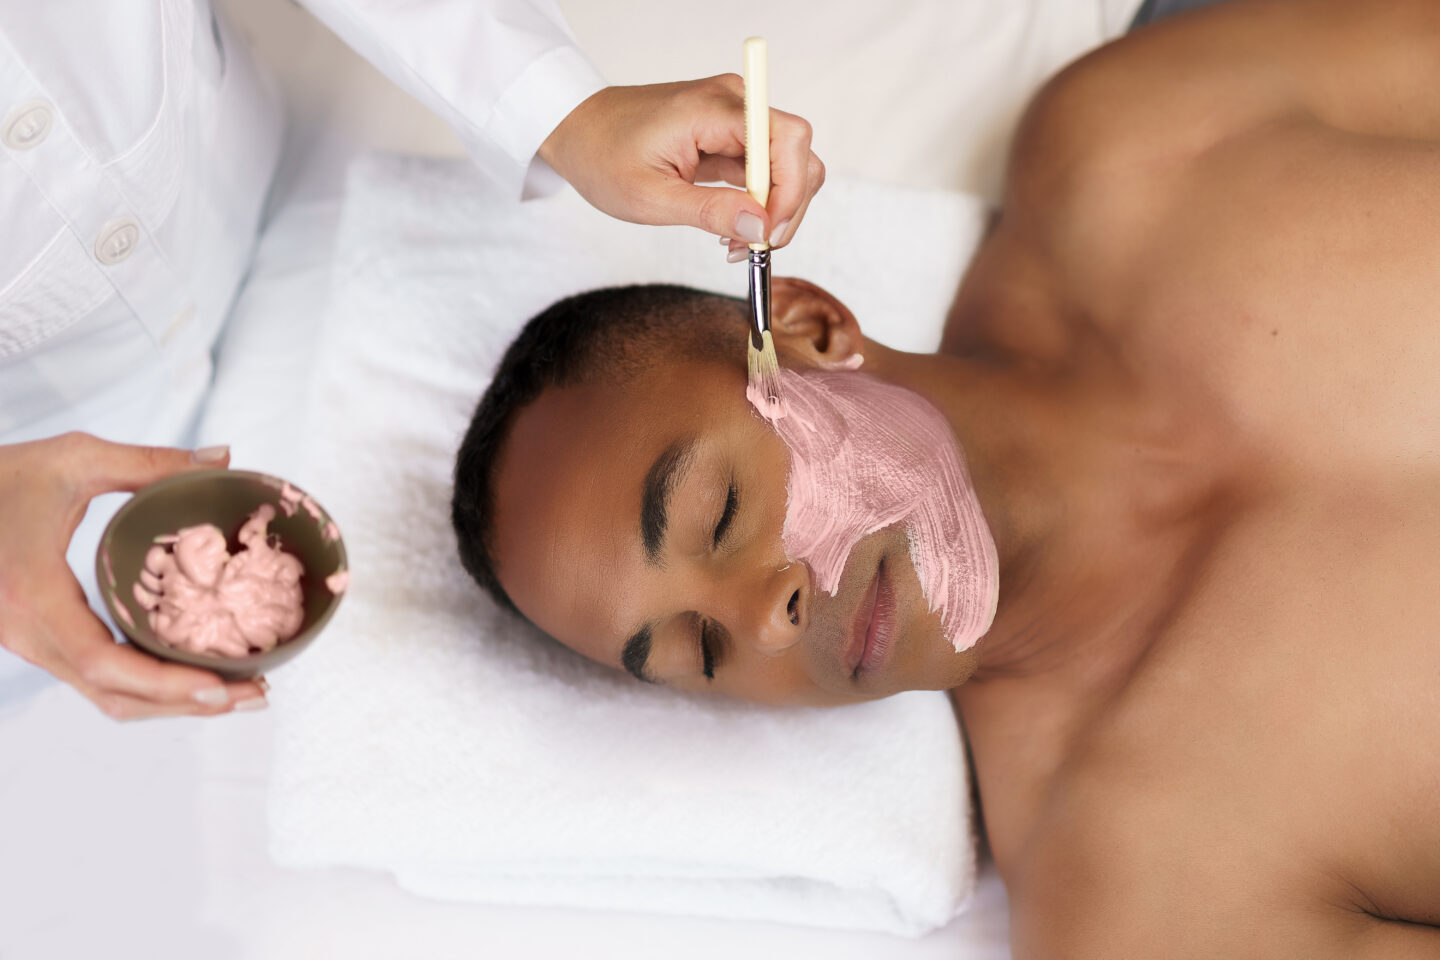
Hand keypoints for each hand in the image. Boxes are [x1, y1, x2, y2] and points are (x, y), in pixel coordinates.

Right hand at [0, 433, 266, 719]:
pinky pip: (94, 678)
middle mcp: (26, 633)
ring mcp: (28, 643)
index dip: (164, 683)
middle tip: (255, 693)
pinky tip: (193, 672)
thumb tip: (224, 457)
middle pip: (114, 695)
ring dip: (171, 703)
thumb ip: (149, 463)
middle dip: (187, 703)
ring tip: (238, 691)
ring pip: (104, 695)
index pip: (101, 661)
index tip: (222, 685)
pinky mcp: (37, 641)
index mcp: (32, 594)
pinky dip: (147, 685)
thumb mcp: (73, 458)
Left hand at [539, 75, 824, 255]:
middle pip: (797, 153)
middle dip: (788, 206)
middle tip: (756, 246)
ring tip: (740, 242)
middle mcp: (734, 103)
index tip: (768, 234)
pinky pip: (765, 169)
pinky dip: (759, 203)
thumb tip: (762, 226)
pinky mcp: (729, 134)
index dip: (790, 191)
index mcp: (713, 109)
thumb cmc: (602, 156)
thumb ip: (710, 212)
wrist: (577, 129)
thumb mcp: (650, 197)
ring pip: (788, 165)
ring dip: (775, 209)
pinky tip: (734, 229)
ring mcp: (734, 116)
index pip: (788, 140)